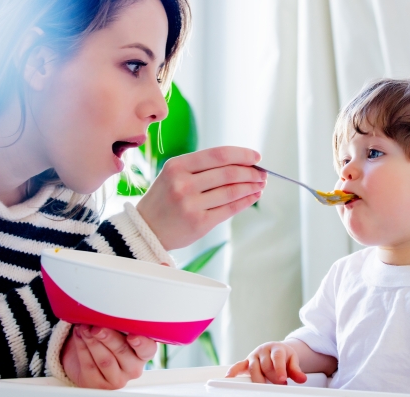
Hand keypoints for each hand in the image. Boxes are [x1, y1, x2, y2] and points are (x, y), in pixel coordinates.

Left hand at [61, 325, 155, 388]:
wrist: (90, 360)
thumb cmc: (110, 342)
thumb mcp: (120, 332)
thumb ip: (121, 325)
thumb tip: (112, 313)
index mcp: (143, 354)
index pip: (147, 349)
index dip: (141, 342)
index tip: (132, 336)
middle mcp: (133, 368)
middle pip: (122, 352)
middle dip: (108, 337)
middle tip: (97, 327)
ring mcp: (116, 379)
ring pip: (104, 359)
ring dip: (92, 341)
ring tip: (85, 328)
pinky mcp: (98, 384)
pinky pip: (89, 365)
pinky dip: (82, 347)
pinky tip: (80, 336)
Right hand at [137, 146, 265, 249]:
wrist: (146, 229)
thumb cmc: (166, 198)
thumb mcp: (175, 175)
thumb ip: (203, 168)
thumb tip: (244, 163)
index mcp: (177, 166)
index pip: (218, 155)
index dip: (242, 154)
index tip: (256, 156)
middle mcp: (183, 184)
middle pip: (229, 173)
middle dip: (251, 173)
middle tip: (262, 174)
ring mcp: (190, 205)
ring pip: (232, 191)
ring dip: (251, 187)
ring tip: (260, 185)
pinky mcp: (199, 223)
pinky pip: (229, 209)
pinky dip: (246, 201)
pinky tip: (253, 196)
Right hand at [225, 341, 306, 384]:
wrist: (276, 350)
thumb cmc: (284, 356)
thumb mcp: (293, 361)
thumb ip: (296, 370)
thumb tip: (302, 379)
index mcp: (276, 348)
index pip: (277, 358)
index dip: (279, 369)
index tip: (283, 380)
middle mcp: (263, 351)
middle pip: (265, 365)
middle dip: (272, 377)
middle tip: (279, 385)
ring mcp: (254, 356)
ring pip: (253, 368)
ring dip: (258, 379)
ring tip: (264, 387)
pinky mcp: (246, 362)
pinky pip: (238, 366)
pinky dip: (233, 371)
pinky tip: (229, 377)